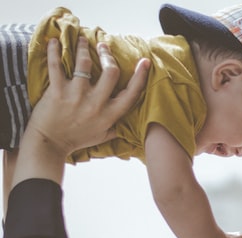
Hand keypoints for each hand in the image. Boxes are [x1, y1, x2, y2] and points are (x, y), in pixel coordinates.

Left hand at [27, 36, 149, 156]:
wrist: (49, 145)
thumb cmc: (76, 140)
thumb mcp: (103, 136)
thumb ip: (118, 127)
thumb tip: (132, 123)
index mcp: (109, 115)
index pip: (131, 93)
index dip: (140, 76)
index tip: (144, 62)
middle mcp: (95, 104)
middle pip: (111, 72)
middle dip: (108, 55)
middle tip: (103, 46)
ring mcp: (76, 96)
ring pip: (84, 63)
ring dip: (84, 47)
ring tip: (83, 40)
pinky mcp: (57, 91)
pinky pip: (56, 66)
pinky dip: (54, 51)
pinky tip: (55, 42)